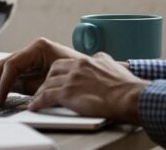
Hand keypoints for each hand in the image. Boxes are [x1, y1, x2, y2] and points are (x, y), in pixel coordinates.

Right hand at [0, 38, 84, 104]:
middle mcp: (33, 49)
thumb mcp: (51, 83)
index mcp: (38, 48)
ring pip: (7, 69)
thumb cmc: (78, 76)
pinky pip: (15, 74)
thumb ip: (29, 86)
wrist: (97, 78)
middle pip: (5, 65)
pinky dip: (5, 84)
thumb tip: (9, 91)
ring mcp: (32, 56)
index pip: (12, 65)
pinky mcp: (33, 65)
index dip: (2, 83)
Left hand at [28, 52, 149, 123]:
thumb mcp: (112, 65)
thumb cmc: (126, 86)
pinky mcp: (68, 93)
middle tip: (44, 88)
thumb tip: (100, 59)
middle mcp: (76, 67)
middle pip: (53, 71)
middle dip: (47, 80)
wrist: (130, 96)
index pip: (65, 64)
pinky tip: (35, 106)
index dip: (58, 73)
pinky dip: (38, 102)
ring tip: (37, 99)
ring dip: (40, 92)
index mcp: (86, 60)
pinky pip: (46, 97)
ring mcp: (71, 80)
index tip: (55, 79)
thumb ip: (102, 61)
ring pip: (47, 84)